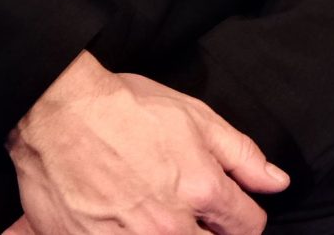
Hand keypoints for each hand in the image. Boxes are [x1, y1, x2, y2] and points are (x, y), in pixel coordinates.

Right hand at [6, 53, 288, 234]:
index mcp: (201, 190)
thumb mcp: (197, 118)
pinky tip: (127, 224)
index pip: (247, 226)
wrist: (57, 115)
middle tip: (199, 219)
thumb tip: (276, 182)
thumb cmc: (126, 110)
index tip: (233, 212)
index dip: (245, 218)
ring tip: (161, 219)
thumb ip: (242, 155)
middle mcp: (168, 226)